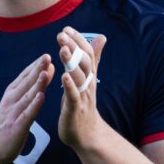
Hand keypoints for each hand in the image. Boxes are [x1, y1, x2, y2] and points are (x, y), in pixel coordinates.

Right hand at [0, 54, 54, 163]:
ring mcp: (13, 114)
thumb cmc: (5, 127)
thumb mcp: (13, 106)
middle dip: (37, 69)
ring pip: (28, 96)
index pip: (24, 77)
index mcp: (11, 95)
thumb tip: (40, 75)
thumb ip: (26, 92)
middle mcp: (11, 102)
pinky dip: (34, 105)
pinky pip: (27, 114)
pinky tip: (41, 96)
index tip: (45, 55)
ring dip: (37, 83)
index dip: (35, 66)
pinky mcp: (17, 127)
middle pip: (26, 83)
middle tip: (47, 56)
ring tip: (46, 71)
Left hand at [57, 27, 107, 147]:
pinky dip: (69, 85)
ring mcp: (83, 96)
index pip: (87, 53)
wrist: (87, 134)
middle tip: (61, 34)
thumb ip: (93, 58)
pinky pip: (73, 96)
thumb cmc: (83, 104)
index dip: (78, 40)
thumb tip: (102, 37)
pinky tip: (63, 76)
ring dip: (71, 62)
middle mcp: (88, 83)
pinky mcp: (75, 109)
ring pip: (79, 77)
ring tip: (63, 49)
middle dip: (73, 47)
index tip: (67, 28)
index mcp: (89, 75)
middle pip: (84, 62)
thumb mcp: (88, 79)